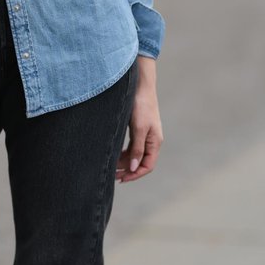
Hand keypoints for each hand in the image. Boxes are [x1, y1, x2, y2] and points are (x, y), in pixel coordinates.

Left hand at [117, 57, 162, 182]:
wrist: (139, 85)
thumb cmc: (141, 105)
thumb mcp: (138, 128)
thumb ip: (137, 149)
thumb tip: (134, 168)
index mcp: (155, 142)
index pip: (147, 166)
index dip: (135, 174)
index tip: (121, 179)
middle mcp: (151, 141)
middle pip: (140, 162)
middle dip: (127, 170)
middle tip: (112, 175)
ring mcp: (144, 135)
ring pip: (134, 155)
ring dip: (123, 162)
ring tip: (110, 167)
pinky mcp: (137, 129)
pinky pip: (131, 147)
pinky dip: (122, 153)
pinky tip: (113, 155)